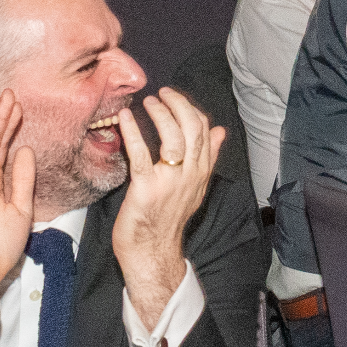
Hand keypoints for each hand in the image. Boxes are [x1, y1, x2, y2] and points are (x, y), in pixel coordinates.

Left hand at [110, 88, 223, 328]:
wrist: (152, 253)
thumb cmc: (167, 218)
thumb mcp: (194, 187)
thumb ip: (207, 158)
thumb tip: (220, 131)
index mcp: (201, 173)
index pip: (205, 131)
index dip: (191, 109)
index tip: (175, 99)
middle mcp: (190, 175)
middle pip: (193, 129)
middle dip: (178, 104)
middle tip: (162, 93)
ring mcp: (169, 182)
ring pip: (174, 137)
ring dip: (160, 113)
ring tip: (148, 102)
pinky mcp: (146, 189)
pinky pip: (141, 154)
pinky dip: (133, 132)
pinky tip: (126, 117)